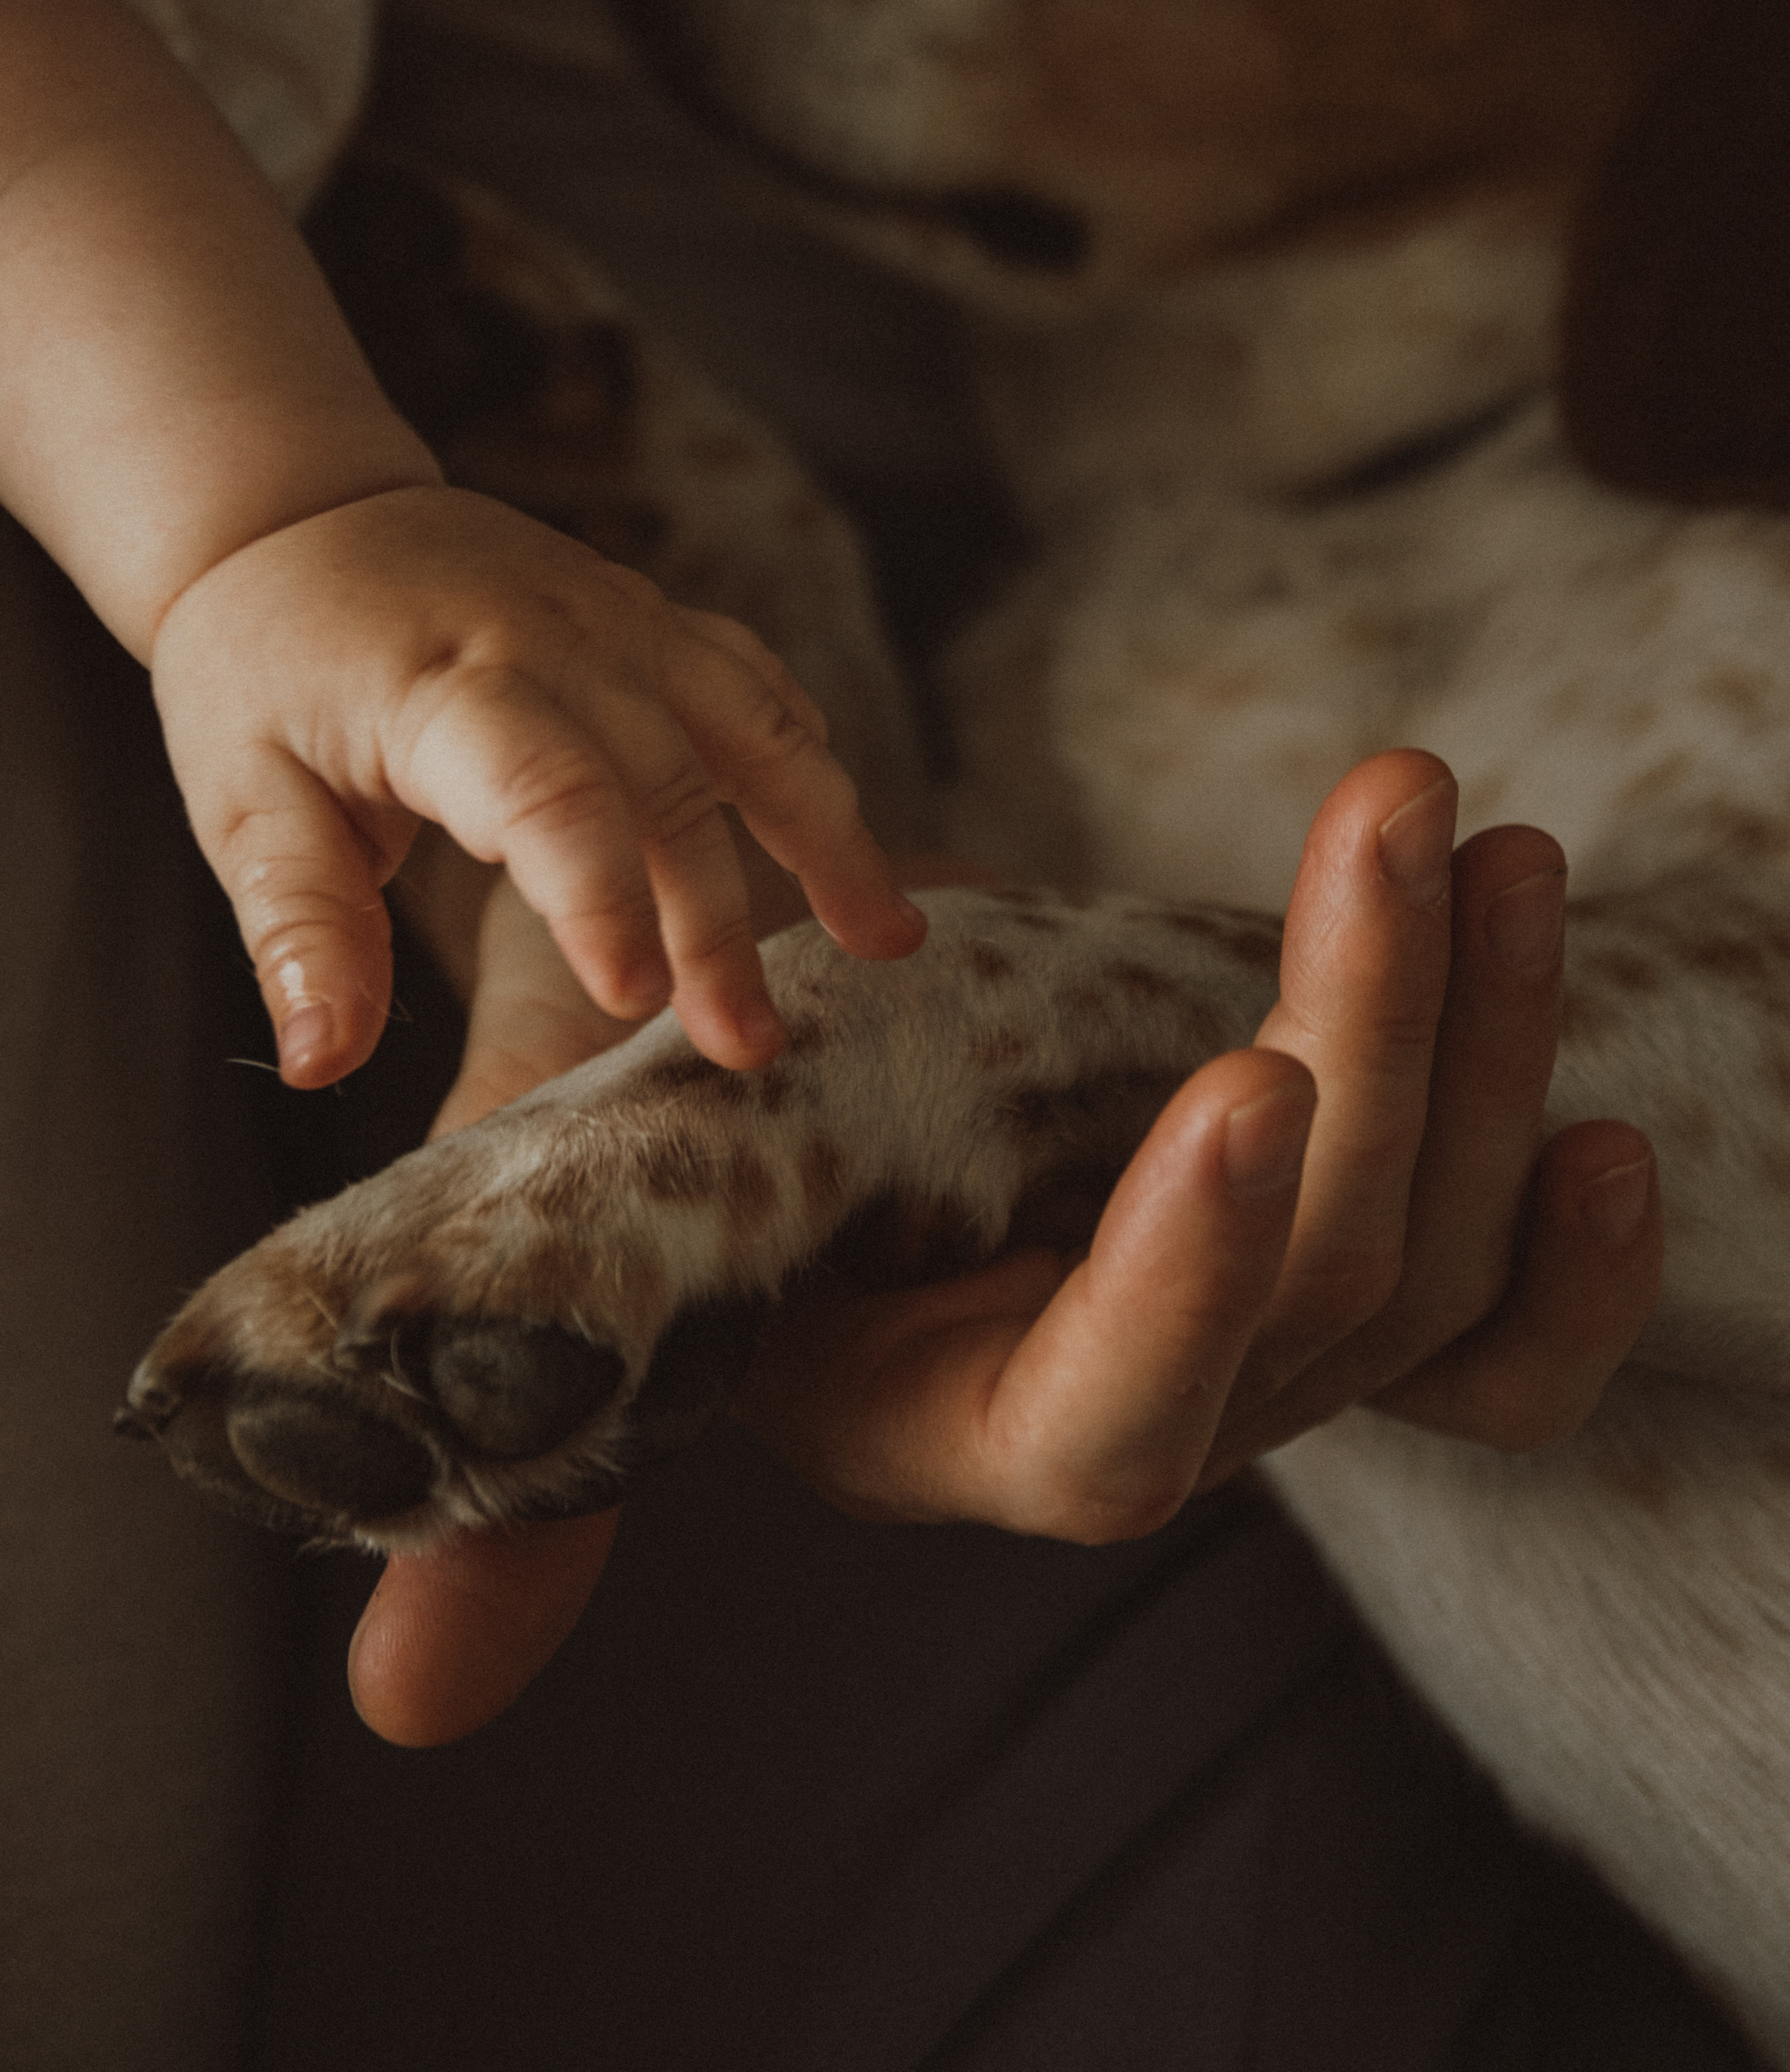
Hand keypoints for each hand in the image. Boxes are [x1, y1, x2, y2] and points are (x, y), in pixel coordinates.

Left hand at [150, 484, 922, 1084]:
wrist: (299, 513)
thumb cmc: (262, 671)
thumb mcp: (242, 798)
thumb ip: (297, 926)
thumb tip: (323, 1060)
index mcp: (444, 685)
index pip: (545, 788)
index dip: (599, 893)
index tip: (629, 1001)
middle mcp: (555, 640)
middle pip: (666, 783)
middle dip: (716, 921)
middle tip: (749, 1047)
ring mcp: (622, 618)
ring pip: (753, 722)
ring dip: (827, 831)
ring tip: (887, 940)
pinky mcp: (656, 618)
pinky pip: (756, 682)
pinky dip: (810, 756)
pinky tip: (847, 839)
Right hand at [346, 752, 1661, 1744]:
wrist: (833, 1114)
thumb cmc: (705, 1174)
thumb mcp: (609, 1277)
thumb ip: (535, 1487)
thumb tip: (401, 1705)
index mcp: (964, 1426)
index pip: (1112, 1419)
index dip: (1185, 1277)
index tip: (1240, 1081)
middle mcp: (1147, 1411)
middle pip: (1324, 1286)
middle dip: (1378, 1034)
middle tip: (1394, 815)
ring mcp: (1270, 1352)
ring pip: (1437, 1252)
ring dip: (1483, 1029)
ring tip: (1476, 831)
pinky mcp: (1351, 1281)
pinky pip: (1512, 1322)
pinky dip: (1577, 1229)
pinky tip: (1592, 1075)